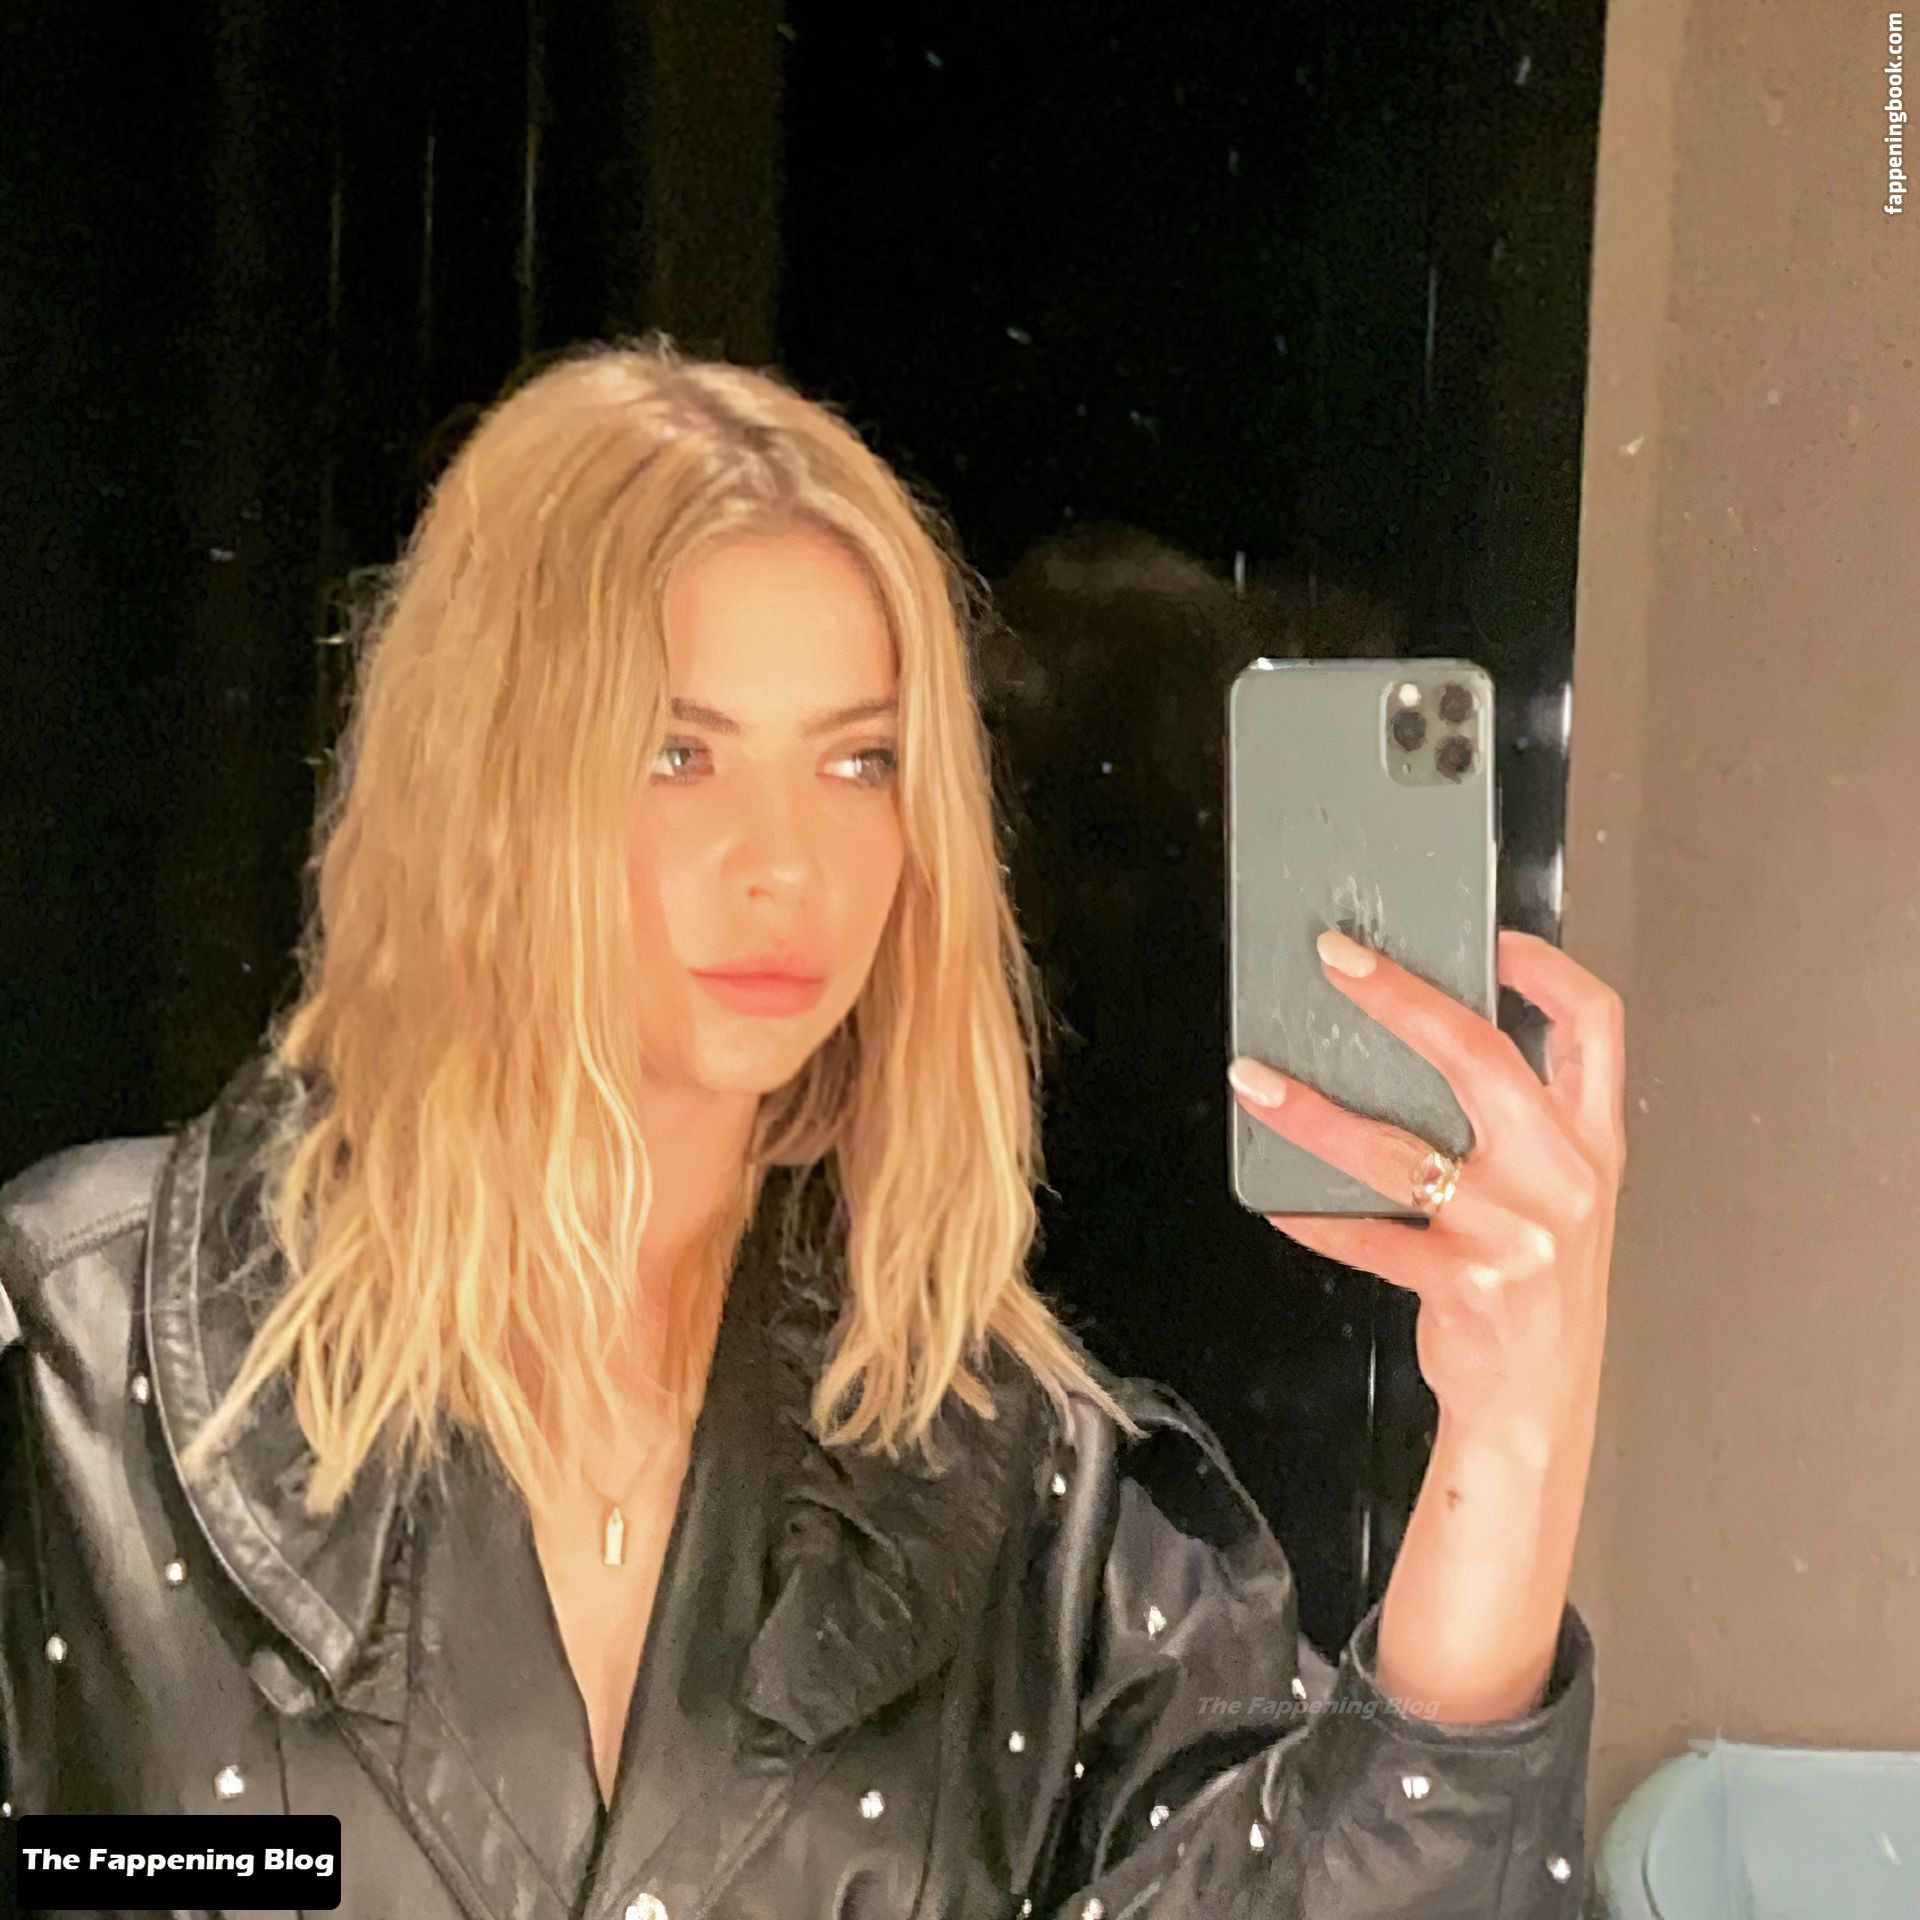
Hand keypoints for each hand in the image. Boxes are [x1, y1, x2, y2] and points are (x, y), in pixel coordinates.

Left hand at [1228, 926, 1626, 1444]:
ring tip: (1255, 1080)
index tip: (1485, 934)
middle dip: (1401, 997)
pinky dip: (1316, 1215)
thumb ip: (1519, 1123)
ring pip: (1397, 1148)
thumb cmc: (1538, 1288)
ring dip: (1314, 1111)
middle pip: (1481, 1057)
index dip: (1543, 966)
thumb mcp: (1558, 1196)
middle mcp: (1563, 1177)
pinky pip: (1369, 1235)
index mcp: (1591, 1141)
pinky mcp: (1464, 1283)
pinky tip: (1279, 1200)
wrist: (1537, 1407)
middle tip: (1335, 961)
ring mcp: (1515, 1232)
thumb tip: (1425, 1038)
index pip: (1593, 1025)